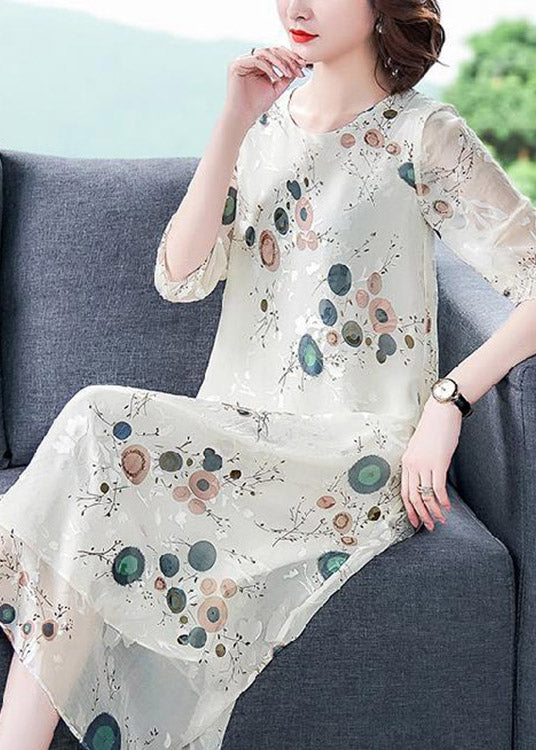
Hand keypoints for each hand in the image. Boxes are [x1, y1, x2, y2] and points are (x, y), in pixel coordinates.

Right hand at [224, 46, 306, 130]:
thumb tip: (299, 65)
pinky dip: (269, 68)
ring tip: (288, 73)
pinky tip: (276, 78)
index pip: (276, 54)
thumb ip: (286, 76)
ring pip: (265, 52)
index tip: (303, 66)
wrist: (243, 116)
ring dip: (280, 62)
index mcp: (258, 64)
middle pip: (272, 50)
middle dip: (288, 58)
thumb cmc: (256, 105)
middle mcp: (250, 60)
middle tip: (298, 68)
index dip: (291, 57)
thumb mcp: (276, 88)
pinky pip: (256, 60)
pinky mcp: (236, 65)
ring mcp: (242, 61)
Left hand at [400, 396, 461, 531]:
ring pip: (426, 495)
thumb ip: (419, 463)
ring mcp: (424, 464)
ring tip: (440, 520)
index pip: (404, 491)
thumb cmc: (433, 428)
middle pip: (413, 497)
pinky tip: (447, 507)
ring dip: (433, 511)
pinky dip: (442, 500)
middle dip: (421, 515)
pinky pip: (438, 488)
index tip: (415, 520)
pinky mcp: (438, 463)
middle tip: (428, 526)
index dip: (409, 509)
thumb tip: (425, 478)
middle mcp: (412, 465)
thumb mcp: (419, 447)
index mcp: (406, 462)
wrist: (440, 413)